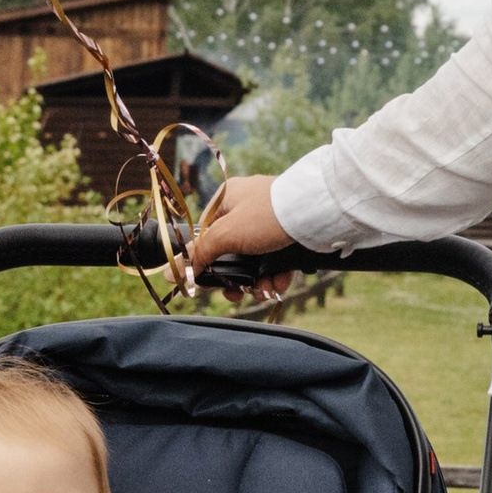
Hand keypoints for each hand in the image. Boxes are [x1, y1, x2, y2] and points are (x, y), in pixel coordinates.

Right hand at [183, 171, 288, 290]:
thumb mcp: (226, 234)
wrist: (316, 212)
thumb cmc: (266, 215)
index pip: (206, 234)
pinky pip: (275, 262)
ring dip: (256, 281)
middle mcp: (248, 209)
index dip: (205, 261)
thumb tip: (175, 272)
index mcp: (228, 199)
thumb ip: (200, 253)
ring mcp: (270, 223)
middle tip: (236, 294)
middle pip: (231, 252)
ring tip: (264, 290)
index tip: (206, 283)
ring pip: (254, 261)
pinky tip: (279, 284)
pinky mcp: (289, 237)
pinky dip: (275, 276)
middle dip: (233, 277)